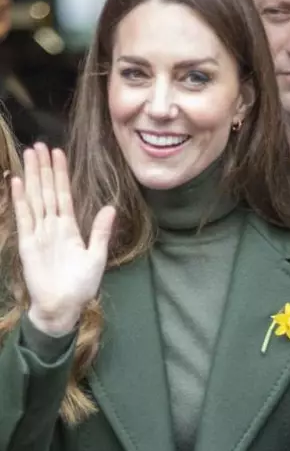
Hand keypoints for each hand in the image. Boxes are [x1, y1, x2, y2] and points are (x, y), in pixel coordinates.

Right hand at [11, 144, 114, 334]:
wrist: (63, 305)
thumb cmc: (81, 284)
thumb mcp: (96, 256)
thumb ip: (101, 231)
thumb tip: (111, 208)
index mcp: (70, 228)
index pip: (64, 195)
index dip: (61, 175)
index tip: (59, 153)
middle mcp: (53, 226)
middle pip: (47, 191)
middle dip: (44, 168)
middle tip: (40, 145)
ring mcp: (38, 233)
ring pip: (35, 198)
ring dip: (33, 176)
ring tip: (30, 155)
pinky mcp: (27, 243)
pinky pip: (24, 217)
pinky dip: (20, 199)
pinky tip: (18, 181)